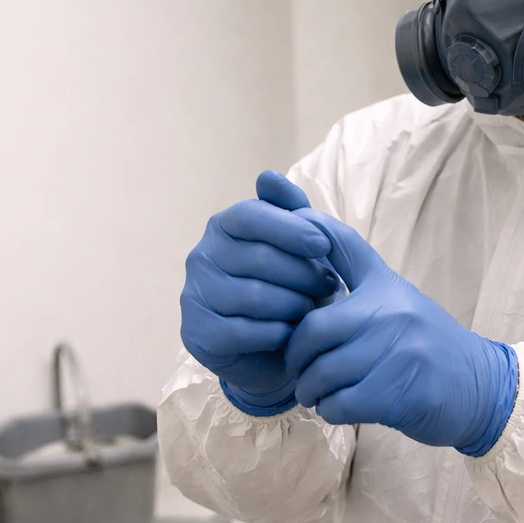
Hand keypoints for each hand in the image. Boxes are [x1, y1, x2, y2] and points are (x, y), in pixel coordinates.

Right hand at [180, 171, 339, 414]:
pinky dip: (277, 333)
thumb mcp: (300, 243)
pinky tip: (292, 333)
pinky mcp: (196, 334)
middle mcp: (201, 257)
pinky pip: (244, 332)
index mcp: (223, 226)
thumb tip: (267, 176)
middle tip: (329, 286)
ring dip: (295, 305)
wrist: (279, 346)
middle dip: (303, 273)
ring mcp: (194, 296)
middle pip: (258, 258)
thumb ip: (290, 207)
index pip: (250, 215)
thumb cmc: (291, 285)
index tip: (323, 245)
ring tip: (313, 309)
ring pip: (254, 297)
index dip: (290, 228)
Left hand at [285, 208, 517, 455]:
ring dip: (311, 392)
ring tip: (318, 394)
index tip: (276, 249)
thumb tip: (307, 226)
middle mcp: (392, 312)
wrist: (479, 386)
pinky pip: (340, 404)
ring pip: (323, 373)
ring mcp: (398, 352)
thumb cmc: (427, 343)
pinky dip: (330, 411)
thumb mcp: (397, 299)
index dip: (304, 233)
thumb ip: (356, 270)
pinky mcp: (398, 393)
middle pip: (313, 330)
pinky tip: (339, 407)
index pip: (339, 246)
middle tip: (301, 372)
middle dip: (296, 358)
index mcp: (386, 286)